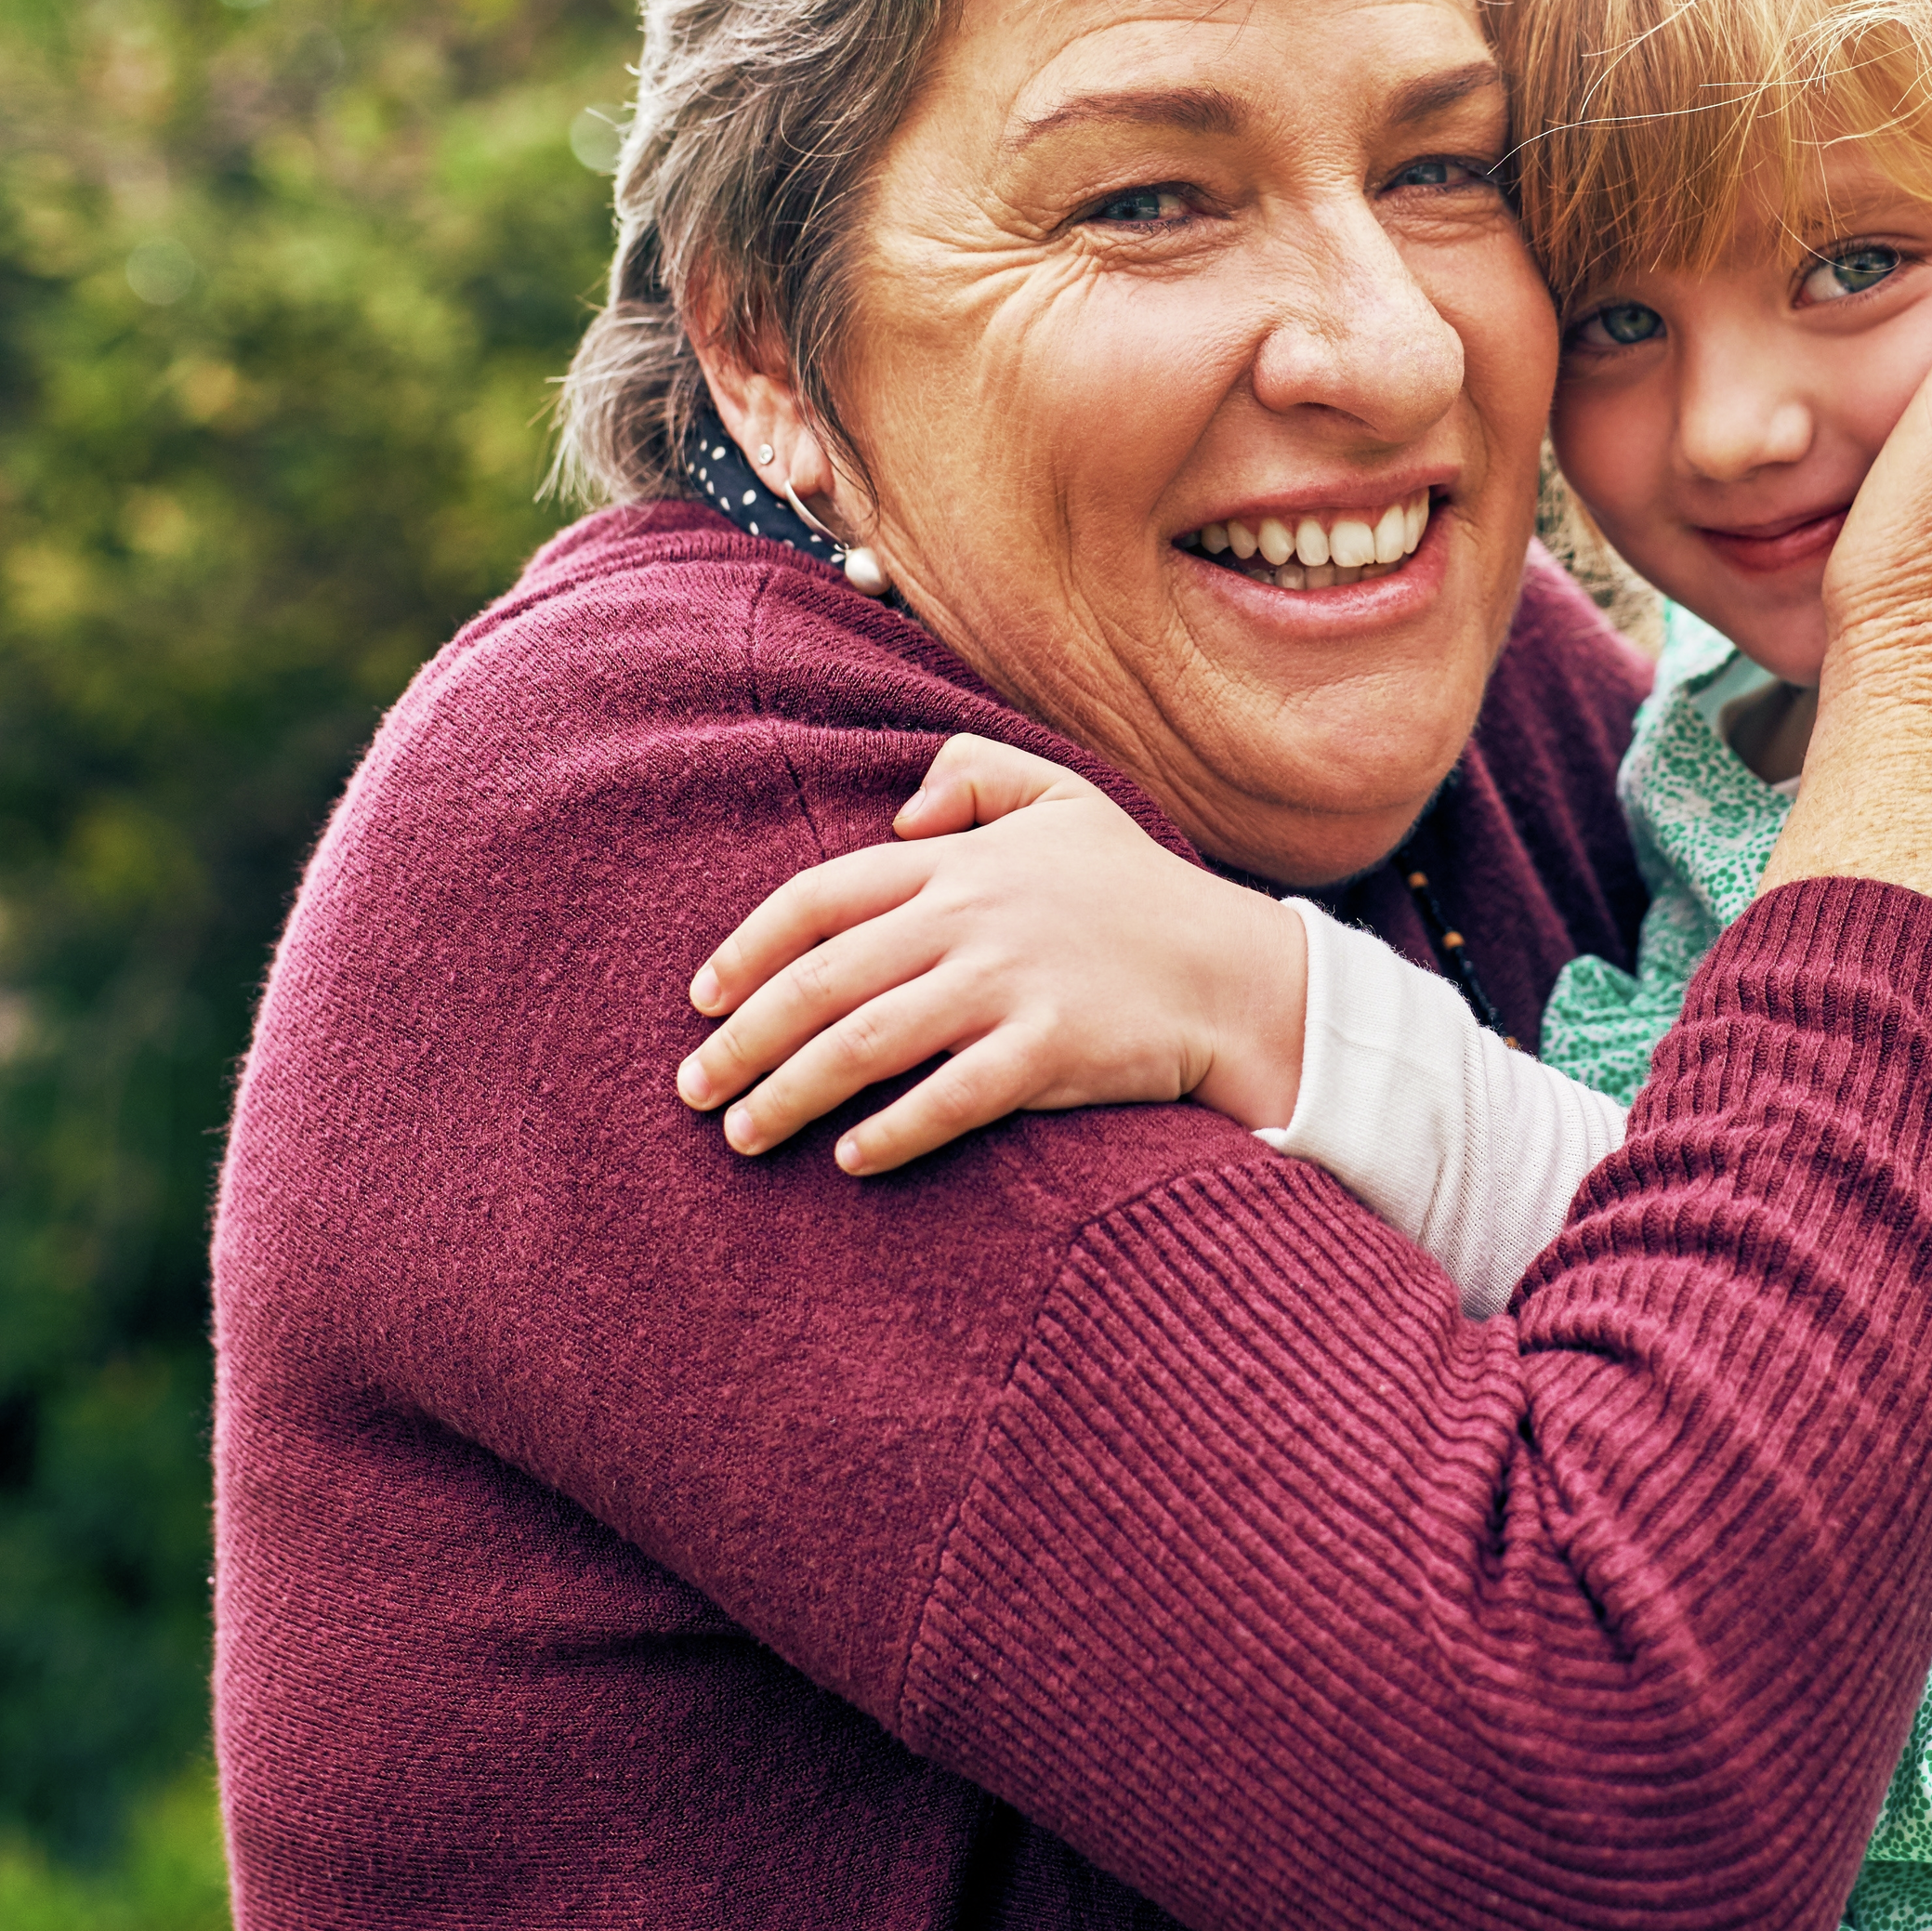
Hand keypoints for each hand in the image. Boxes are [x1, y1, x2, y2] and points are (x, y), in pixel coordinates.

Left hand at [676, 735, 1309, 1171]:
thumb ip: (977, 770)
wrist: (1238, 972)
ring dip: (789, 1095)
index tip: (701, 1000)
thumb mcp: (1066, 797)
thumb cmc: (1140, 892)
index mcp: (960, 863)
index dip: (749, 949)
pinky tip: (851, 1159)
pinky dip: (890, 1131)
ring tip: (745, 1137)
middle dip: (743, 1042)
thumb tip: (900, 810)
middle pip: (822, 982)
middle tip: (694, 1092)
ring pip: (864, 1044)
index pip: (819, 897)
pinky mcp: (1050, 1051)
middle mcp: (972, 920)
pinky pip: (947, 1098)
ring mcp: (1009, 986)